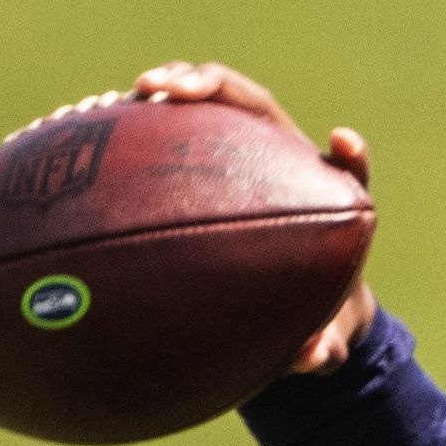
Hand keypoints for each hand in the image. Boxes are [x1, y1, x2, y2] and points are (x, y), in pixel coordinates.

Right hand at [133, 61, 377, 372]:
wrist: (295, 311)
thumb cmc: (316, 319)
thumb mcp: (325, 339)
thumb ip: (324, 348)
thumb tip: (310, 358)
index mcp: (322, 196)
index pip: (347, 166)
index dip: (350, 155)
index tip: (340, 143)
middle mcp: (280, 162)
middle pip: (254, 104)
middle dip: (215, 87)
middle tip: (173, 91)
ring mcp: (237, 156)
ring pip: (206, 108)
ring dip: (170, 89)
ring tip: (132, 94)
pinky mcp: (200, 166)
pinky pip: (170, 136)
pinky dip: (139, 128)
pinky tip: (95, 135)